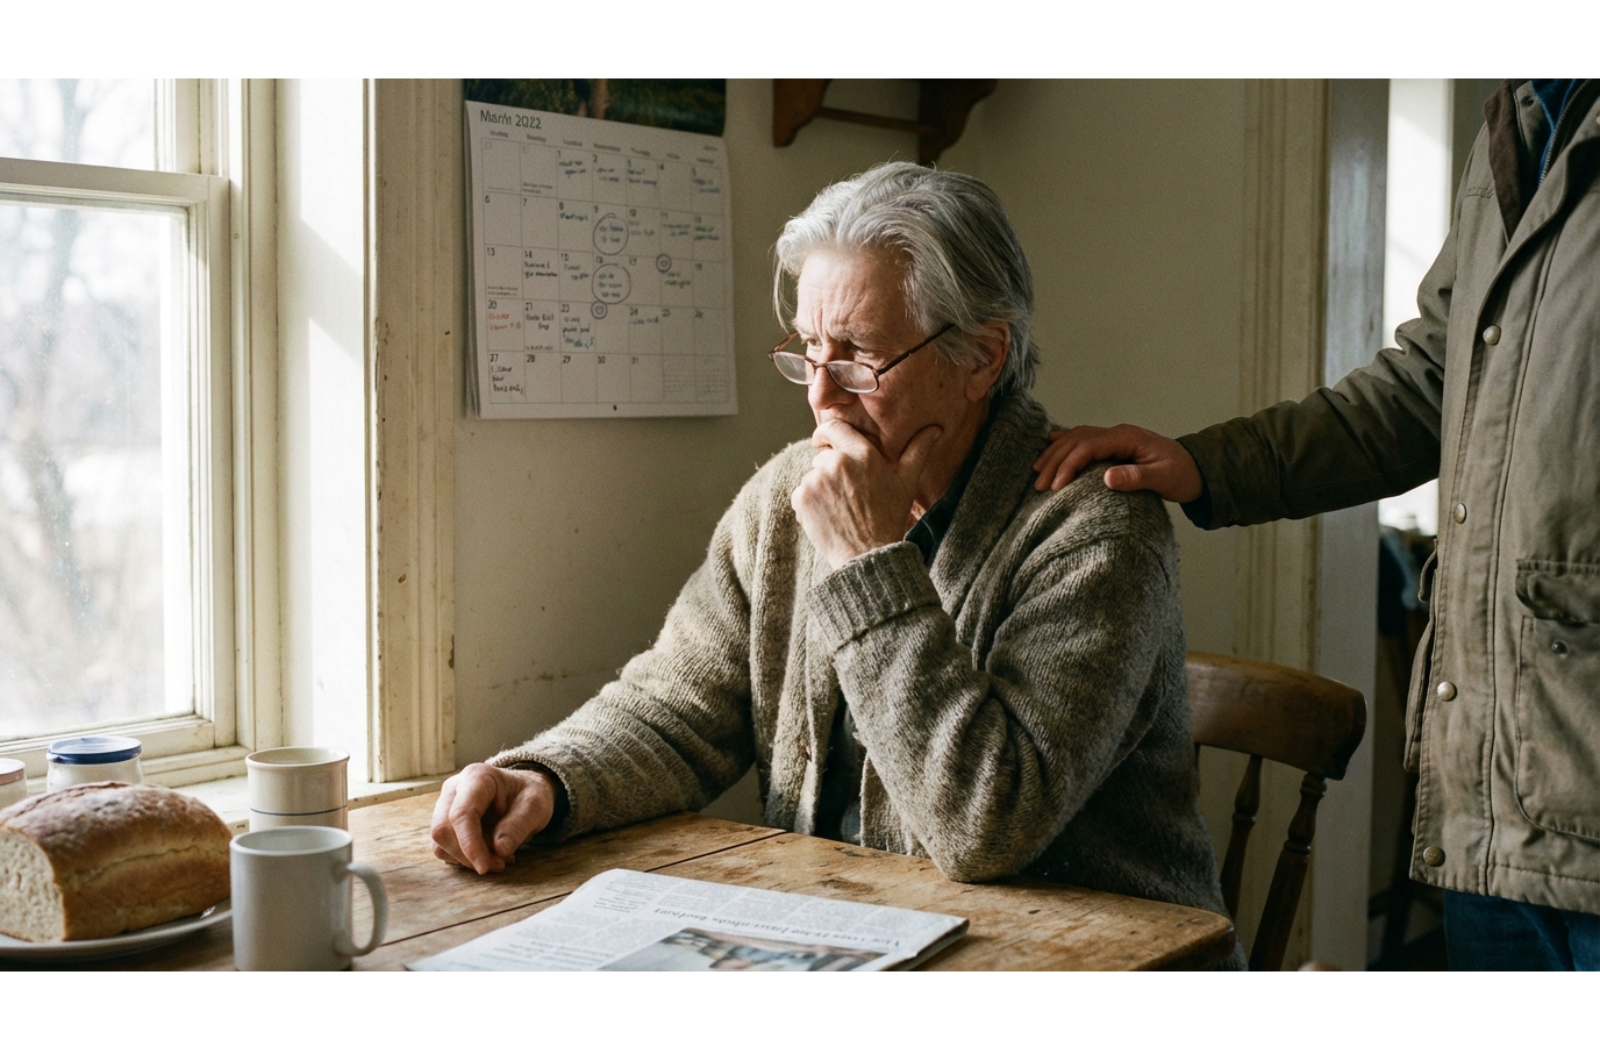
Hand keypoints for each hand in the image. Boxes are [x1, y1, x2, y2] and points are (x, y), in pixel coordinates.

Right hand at [430, 763, 557, 874]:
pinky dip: (464, 859)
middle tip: (500, 864)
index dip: (469, 844)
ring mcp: (445, 806)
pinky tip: (488, 855)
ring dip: (467, 860)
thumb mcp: (535, 807)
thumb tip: (499, 850)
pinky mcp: (444, 823)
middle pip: (442, 829)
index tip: (484, 867)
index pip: (461, 814)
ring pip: (440, 843)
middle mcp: (454, 788)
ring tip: (500, 858)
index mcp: (477, 777)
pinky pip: (444, 849)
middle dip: (468, 855)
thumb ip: (518, 826)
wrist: (522, 792)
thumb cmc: (528, 795)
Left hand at [791, 420, 942, 569]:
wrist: (869, 555)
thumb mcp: (907, 483)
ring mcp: (816, 480)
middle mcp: (836, 462)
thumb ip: (917, 451)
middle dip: (831, 469)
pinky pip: (801, 493)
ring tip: (841, 509)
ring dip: (821, 488)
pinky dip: (810, 504)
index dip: (827, 434)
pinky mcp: (802, 498)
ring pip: (812, 476)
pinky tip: (829, 517)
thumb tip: (936, 429)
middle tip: (848, 493)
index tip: (827, 442)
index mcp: (862, 453)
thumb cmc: (890, 518)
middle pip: (823, 455)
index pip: (832, 427)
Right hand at [1031, 423, 1203, 502]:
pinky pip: (1083, 440)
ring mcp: (1114, 437)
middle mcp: (1117, 433)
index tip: (1056, 487)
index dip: (1069, 465)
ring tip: (1037, 470)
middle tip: (1039, 484)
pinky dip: (1064, 444)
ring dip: (1055, 452)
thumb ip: (1135, 478)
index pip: (1088, 446)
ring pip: (1076, 437)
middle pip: (1076, 440)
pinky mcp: (1113, 445)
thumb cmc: (1182, 475)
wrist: (1198, 469)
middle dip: (1055, 461)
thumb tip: (1107, 478)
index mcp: (1126, 438)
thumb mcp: (1162, 479)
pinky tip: (1049, 446)